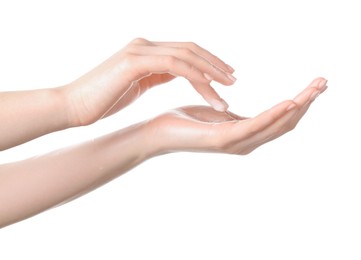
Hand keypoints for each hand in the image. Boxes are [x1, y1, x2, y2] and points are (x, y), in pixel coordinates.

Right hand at [64, 38, 235, 125]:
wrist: (73, 106)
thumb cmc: (103, 99)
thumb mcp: (137, 84)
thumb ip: (156, 74)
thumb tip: (177, 73)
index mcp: (146, 51)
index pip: (184, 51)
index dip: (207, 61)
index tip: (224, 75)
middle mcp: (145, 45)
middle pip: (190, 48)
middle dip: (215, 63)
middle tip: (234, 78)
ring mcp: (139, 51)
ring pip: (186, 55)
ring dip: (211, 71)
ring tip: (229, 86)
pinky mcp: (135, 62)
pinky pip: (174, 65)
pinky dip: (195, 75)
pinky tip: (210, 88)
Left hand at [145, 78, 326, 154]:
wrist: (157, 132)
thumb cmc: (184, 121)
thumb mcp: (215, 115)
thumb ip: (232, 116)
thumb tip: (238, 111)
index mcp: (244, 134)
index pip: (280, 120)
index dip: (300, 103)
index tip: (315, 84)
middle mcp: (245, 142)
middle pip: (285, 123)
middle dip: (307, 103)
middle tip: (324, 83)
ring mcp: (236, 143)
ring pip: (276, 125)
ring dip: (298, 106)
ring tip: (315, 89)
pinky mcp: (224, 139)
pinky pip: (256, 125)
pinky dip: (275, 114)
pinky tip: (290, 101)